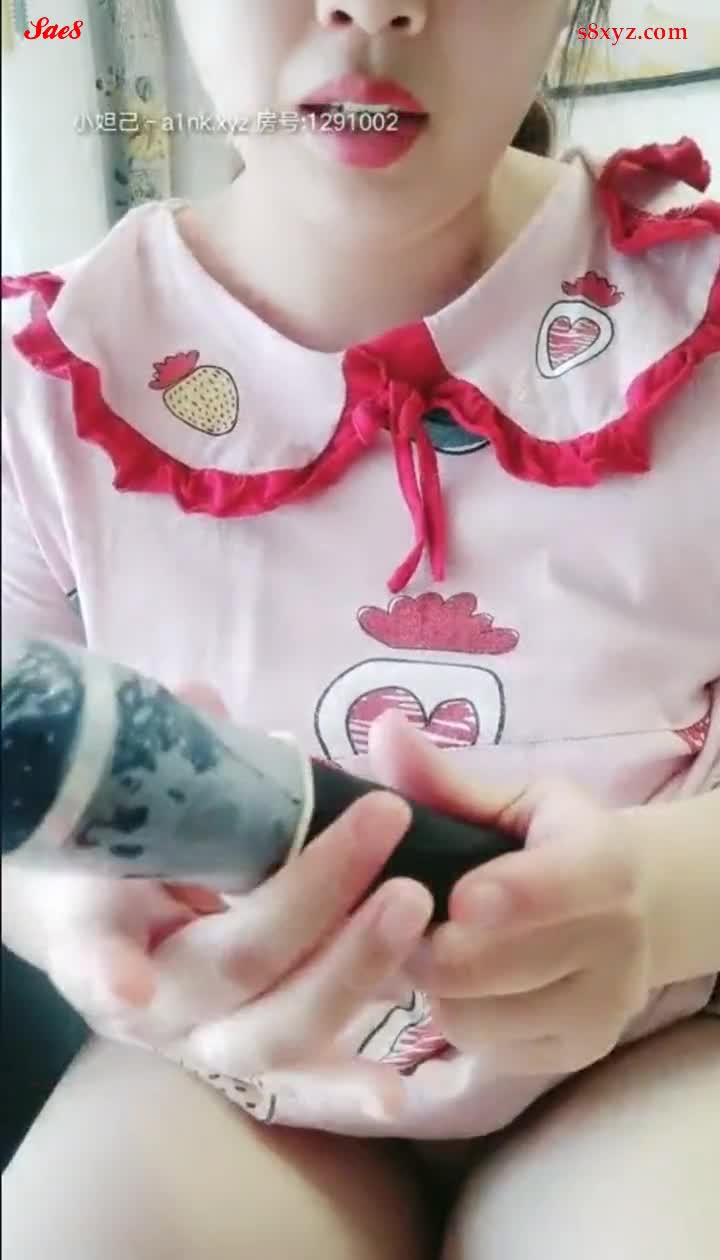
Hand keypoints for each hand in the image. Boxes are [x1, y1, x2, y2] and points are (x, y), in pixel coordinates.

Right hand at [2, 688, 431, 1077]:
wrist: (95, 919)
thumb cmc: (113, 850)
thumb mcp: (116, 803)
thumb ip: (159, 759)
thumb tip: (202, 700)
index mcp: (98, 929)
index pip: (98, 948)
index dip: (111, 970)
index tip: (133, 986)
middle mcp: (149, 1002)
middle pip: (231, 971)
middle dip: (311, 903)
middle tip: (384, 823)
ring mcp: (203, 1039)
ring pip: (276, 1033)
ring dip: (352, 971)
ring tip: (414, 905)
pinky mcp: (251, 1056)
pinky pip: (302, 1081)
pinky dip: (348, 1088)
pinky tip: (404, 1095)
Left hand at [370, 714, 653, 1075]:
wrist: (632, 910)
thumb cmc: (552, 841)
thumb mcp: (512, 799)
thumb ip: (445, 780)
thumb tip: (382, 731)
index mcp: (605, 861)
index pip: (562, 886)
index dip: (510, 895)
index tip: (458, 898)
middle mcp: (617, 943)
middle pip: (493, 965)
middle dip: (427, 943)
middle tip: (392, 915)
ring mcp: (601, 1008)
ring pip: (476, 1016)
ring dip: (434, 986)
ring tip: (428, 945)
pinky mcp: (577, 1053)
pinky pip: (485, 1050)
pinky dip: (458, 1018)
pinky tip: (459, 983)